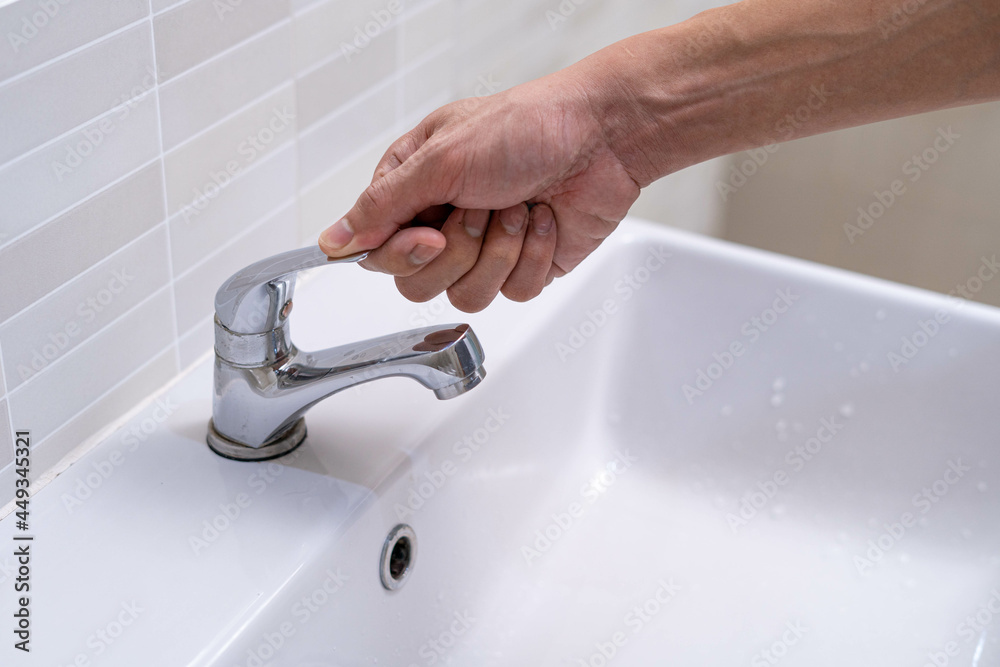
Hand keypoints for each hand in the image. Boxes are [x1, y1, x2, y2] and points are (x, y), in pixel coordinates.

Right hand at [317, 69, 641, 311]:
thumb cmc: (524, 128)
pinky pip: (513, 292)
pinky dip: (533, 255)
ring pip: (467, 295)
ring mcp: (485, 249)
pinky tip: (544, 219)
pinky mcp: (524, 268)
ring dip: (499, 250)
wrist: (601, 137)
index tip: (431, 233)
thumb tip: (332, 241)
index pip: (379, 252)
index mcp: (413, 189)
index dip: (405, 253)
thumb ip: (382, 206)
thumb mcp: (440, 159)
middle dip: (460, 248)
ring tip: (519, 206)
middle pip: (419, 283)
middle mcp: (444, 222)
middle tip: (484, 206)